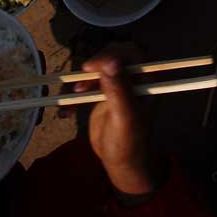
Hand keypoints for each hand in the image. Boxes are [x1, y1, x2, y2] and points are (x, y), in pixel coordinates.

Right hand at [74, 45, 159, 195]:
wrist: (121, 164)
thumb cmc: (129, 143)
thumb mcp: (124, 117)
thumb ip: (118, 89)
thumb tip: (110, 62)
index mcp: (147, 79)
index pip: (132, 53)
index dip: (113, 53)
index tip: (93, 66)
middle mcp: (134, 78)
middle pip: (115, 55)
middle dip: (98, 62)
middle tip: (84, 73)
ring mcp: (119, 84)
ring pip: (101, 67)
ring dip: (87, 76)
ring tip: (76, 92)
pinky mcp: (106, 93)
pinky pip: (91, 83)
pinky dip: (79, 90)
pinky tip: (68, 108)